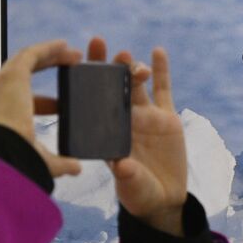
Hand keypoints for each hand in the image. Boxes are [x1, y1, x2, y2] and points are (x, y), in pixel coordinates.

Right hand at [0, 39, 83, 177]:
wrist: (4, 153)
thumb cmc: (16, 160)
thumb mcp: (41, 162)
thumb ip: (60, 164)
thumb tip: (76, 169)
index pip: (18, 103)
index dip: (42, 103)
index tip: (61, 106)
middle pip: (21, 75)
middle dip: (46, 69)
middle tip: (70, 68)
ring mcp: (0, 83)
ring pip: (26, 61)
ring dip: (50, 55)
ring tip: (73, 55)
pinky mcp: (13, 74)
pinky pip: (31, 54)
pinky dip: (48, 49)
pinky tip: (65, 46)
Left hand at [87, 37, 187, 235]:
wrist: (165, 199)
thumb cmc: (140, 194)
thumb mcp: (132, 187)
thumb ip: (129, 176)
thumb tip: (123, 165)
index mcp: (107, 135)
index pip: (92, 105)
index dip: (84, 84)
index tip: (74, 64)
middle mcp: (123, 121)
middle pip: (112, 87)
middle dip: (104, 65)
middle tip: (96, 43)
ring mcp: (146, 117)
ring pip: (136, 85)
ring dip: (129, 67)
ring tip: (126, 55)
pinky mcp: (167, 118)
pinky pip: (164, 90)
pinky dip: (161, 70)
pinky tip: (157, 51)